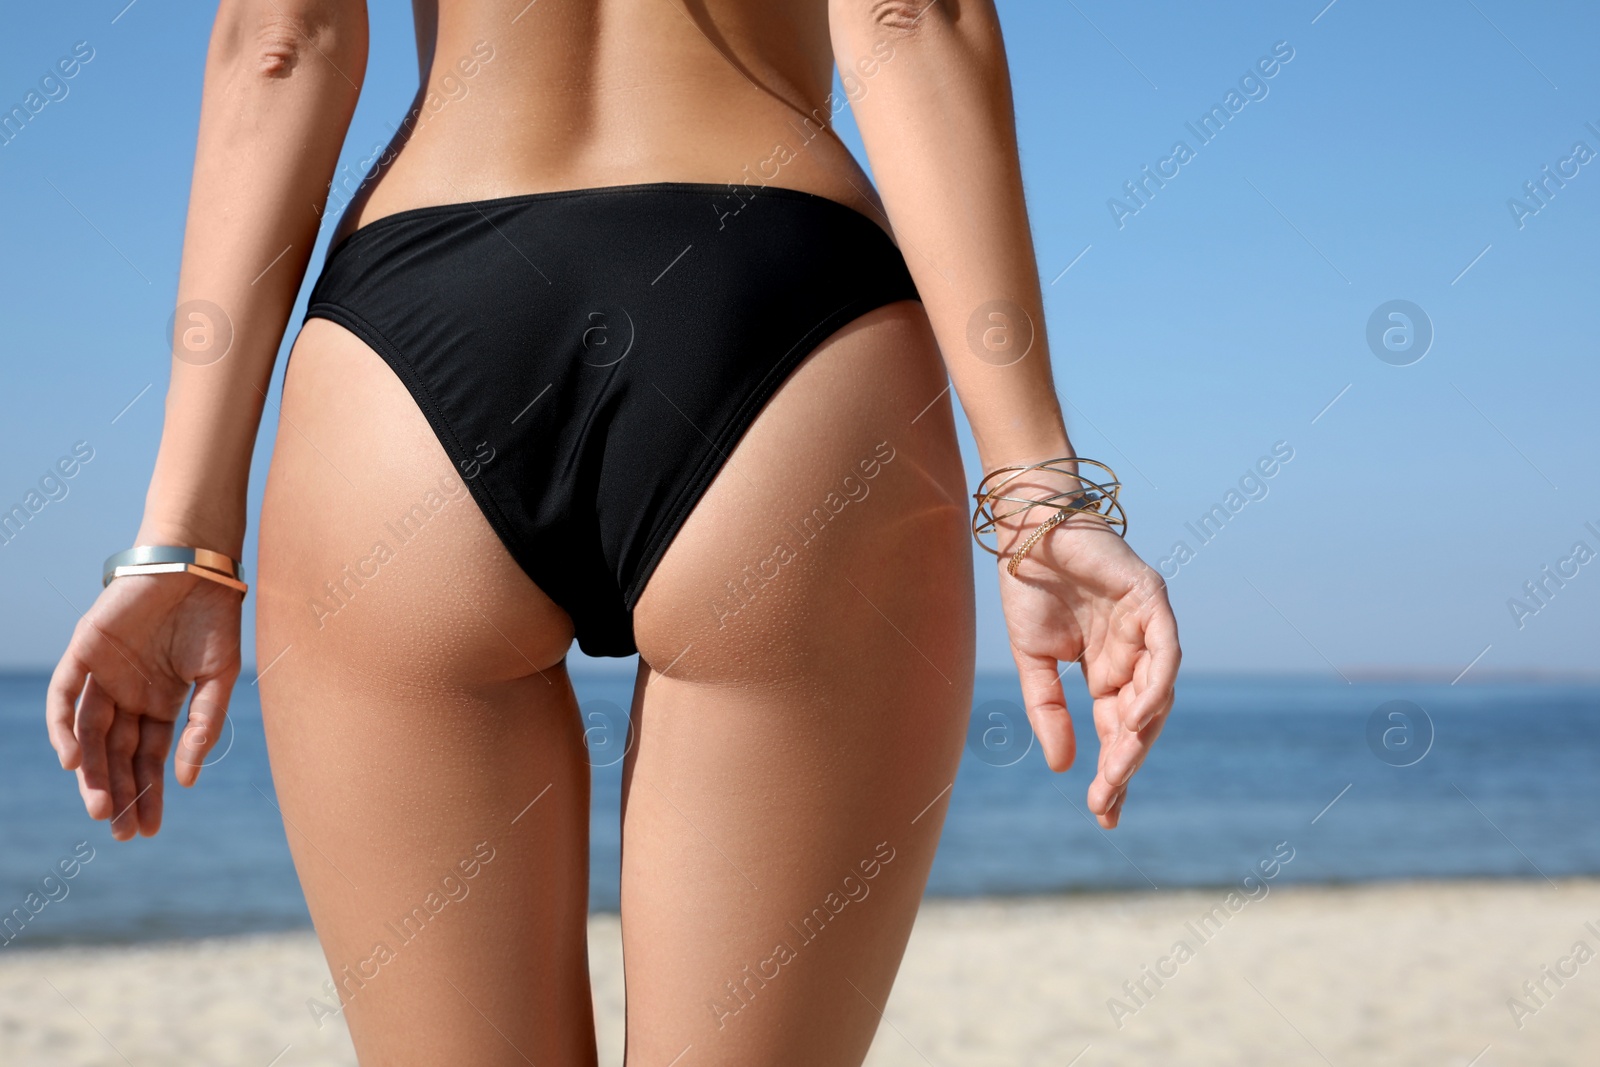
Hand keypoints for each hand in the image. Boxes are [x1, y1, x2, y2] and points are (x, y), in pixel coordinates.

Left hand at [46, 573, 241, 839]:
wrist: (197, 568)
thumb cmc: (214, 621)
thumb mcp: (218, 682)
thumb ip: (203, 727)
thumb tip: (186, 780)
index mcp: (159, 704)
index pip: (148, 759)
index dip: (147, 793)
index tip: (147, 831)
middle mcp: (127, 694)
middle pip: (115, 754)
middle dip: (117, 793)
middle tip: (119, 831)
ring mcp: (102, 674)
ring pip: (89, 734)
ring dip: (92, 773)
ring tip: (101, 808)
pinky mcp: (83, 652)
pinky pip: (65, 696)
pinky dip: (64, 728)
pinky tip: (75, 760)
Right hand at [998, 515, 1180, 828]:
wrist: (1027, 530)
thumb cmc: (1030, 587)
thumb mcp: (1034, 661)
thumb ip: (1049, 710)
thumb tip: (1062, 766)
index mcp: (1107, 672)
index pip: (1117, 732)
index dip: (1113, 773)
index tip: (1102, 814)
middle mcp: (1134, 656)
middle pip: (1141, 722)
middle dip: (1126, 763)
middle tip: (1107, 799)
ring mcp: (1147, 629)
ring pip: (1157, 693)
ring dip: (1140, 733)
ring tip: (1119, 769)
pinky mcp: (1152, 600)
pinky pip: (1164, 651)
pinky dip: (1155, 684)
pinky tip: (1135, 715)